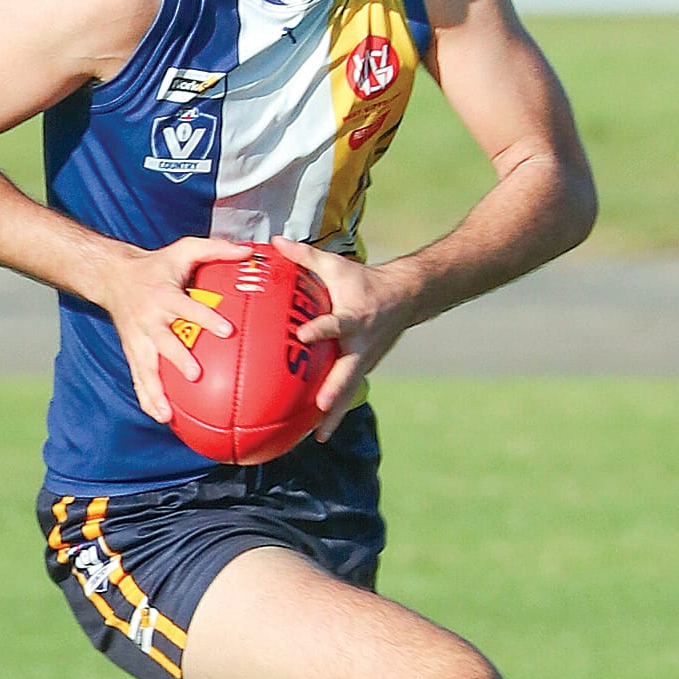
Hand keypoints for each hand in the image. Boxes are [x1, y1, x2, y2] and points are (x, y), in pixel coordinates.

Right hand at [100, 236, 251, 422]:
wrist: (112, 276)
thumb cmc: (156, 265)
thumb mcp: (184, 249)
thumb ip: (216, 248)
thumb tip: (250, 251)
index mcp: (165, 296)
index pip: (187, 308)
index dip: (207, 318)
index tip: (227, 330)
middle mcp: (150, 320)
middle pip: (164, 342)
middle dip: (178, 358)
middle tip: (196, 374)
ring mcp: (139, 340)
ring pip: (146, 368)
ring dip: (155, 392)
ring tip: (167, 415)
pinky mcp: (132, 352)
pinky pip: (138, 379)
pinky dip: (147, 399)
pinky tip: (162, 418)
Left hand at [273, 237, 417, 440]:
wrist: (406, 297)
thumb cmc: (363, 280)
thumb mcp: (335, 265)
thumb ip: (303, 256)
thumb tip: (273, 241)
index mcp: (353, 317)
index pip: (335, 324)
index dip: (320, 330)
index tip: (301, 336)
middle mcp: (361, 344)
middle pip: (348, 372)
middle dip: (336, 390)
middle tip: (321, 407)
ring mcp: (365, 360)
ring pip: (349, 391)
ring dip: (335, 415)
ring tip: (319, 438)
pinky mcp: (365, 369)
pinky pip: (348, 392)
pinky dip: (335, 411)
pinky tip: (316, 431)